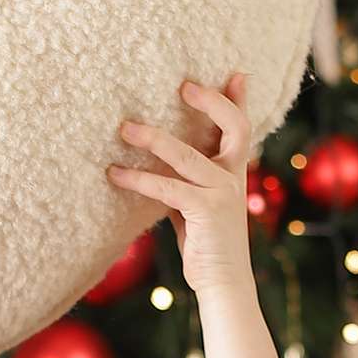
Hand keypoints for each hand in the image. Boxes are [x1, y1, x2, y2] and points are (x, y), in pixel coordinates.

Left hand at [106, 72, 256, 308]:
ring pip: (186, 154)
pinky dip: (138, 179)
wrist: (223, 283)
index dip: (239, 100)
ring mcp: (223, 192)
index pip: (242, 129)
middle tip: (184, 85)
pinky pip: (166, 187)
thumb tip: (157, 168)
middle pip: (234, 127)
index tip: (237, 73)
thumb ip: (186, 183)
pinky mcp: (205, 210)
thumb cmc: (206, 246)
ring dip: (153, 138)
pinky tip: (116, 174)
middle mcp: (233, 177)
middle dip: (212, 102)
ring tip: (125, 127)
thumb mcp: (197, 207)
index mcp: (233, 173)